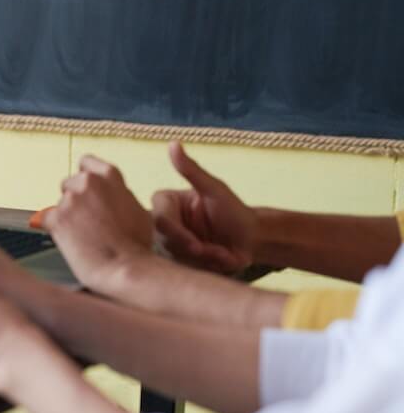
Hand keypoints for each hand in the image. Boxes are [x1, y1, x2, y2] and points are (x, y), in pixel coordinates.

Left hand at [42, 155, 154, 295]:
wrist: (126, 268)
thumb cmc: (136, 245)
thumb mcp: (137, 209)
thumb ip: (118, 195)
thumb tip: (109, 198)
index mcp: (109, 177)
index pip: (87, 162)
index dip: (84, 176)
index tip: (84, 188)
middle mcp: (88, 182)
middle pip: (69, 184)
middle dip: (75, 200)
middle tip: (86, 221)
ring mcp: (70, 199)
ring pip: (59, 204)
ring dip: (67, 216)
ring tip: (83, 237)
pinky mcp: (56, 217)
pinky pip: (45, 219)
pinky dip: (54, 229)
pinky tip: (70, 241)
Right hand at [150, 142, 255, 272]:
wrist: (252, 239)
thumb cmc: (234, 210)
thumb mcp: (214, 189)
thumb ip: (191, 170)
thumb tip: (173, 143)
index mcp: (166, 203)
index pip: (160, 219)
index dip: (177, 233)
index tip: (196, 244)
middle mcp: (163, 223)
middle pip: (165, 241)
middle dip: (194, 250)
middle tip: (215, 252)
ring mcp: (169, 243)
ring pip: (175, 257)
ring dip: (203, 260)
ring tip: (224, 253)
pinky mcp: (179, 260)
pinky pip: (185, 269)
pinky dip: (207, 267)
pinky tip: (220, 260)